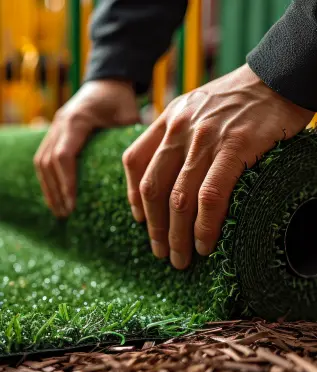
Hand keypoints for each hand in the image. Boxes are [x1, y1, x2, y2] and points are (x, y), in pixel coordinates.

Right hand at [34, 80, 139, 216]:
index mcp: (77, 120)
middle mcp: (60, 123)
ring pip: (42, 161)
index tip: (73, 203)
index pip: (64, 156)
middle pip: (48, 162)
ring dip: (48, 187)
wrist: (107, 81)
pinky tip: (55, 194)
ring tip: (59, 210)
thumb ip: (132, 138)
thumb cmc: (120, 100)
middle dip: (56, 190)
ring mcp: (55, 126)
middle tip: (66, 214)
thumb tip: (145, 170)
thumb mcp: (129, 115)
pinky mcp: (55, 132)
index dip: (67, 182)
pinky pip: (44, 156)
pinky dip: (47, 178)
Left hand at [122, 64, 313, 268]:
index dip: (133, 197)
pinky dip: (205, 226)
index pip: (134, 162)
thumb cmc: (242, 98)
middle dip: (154, 228)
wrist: (280, 77)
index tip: (141, 221)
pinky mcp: (235, 147)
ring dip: (177, 236)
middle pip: (154, 188)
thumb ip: (180, 133)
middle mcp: (181, 128)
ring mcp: (206, 139)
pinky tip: (205, 244)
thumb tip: (174, 173)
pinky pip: (210, 197)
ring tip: (180, 259)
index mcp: (169, 119)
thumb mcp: (199, 107)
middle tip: (161, 253)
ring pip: (179, 199)